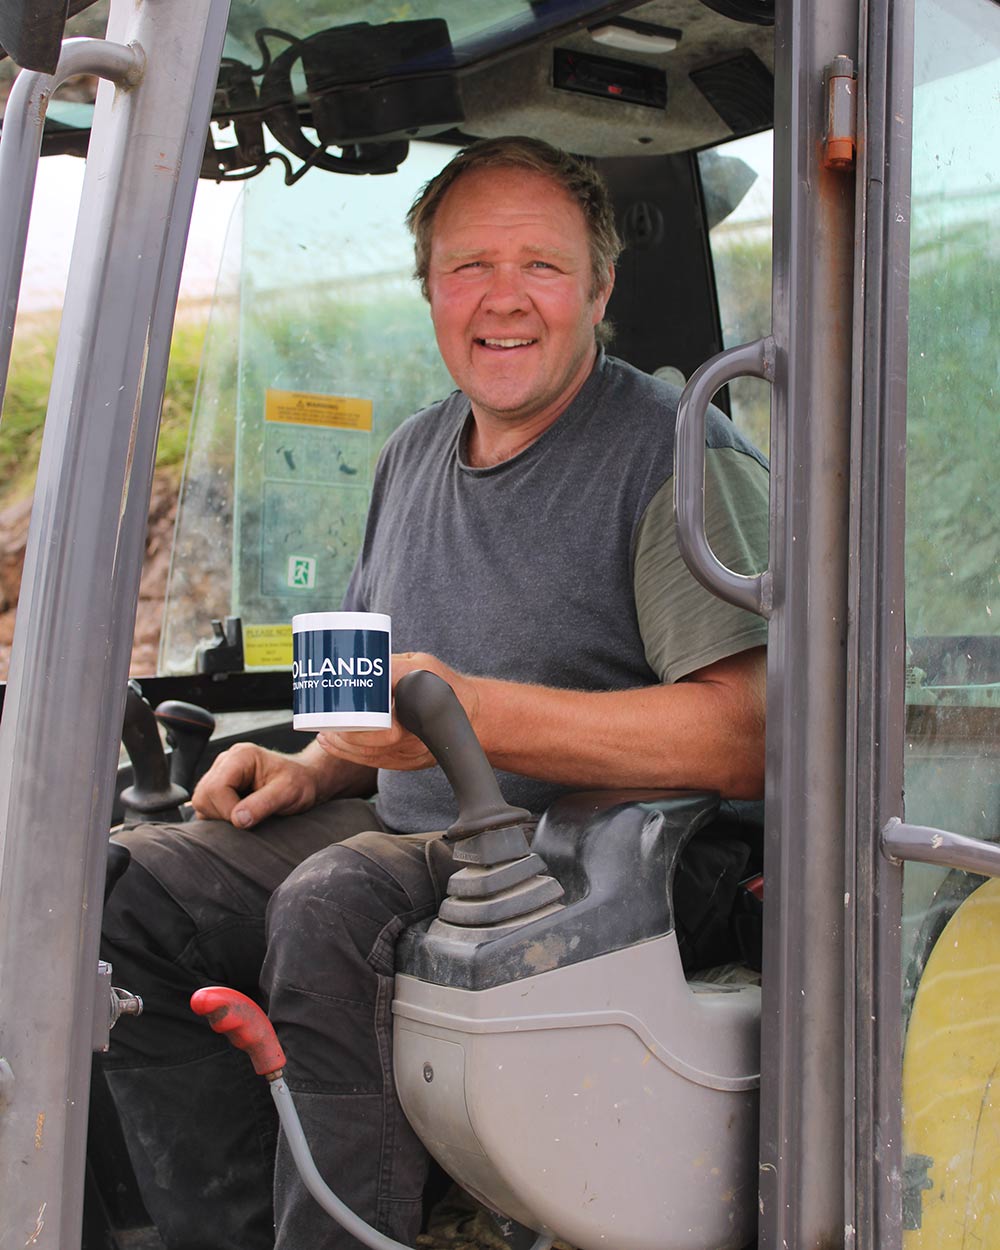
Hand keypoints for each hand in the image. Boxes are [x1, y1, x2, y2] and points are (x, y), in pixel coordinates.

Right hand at [191, 743, 327, 828]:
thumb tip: (238, 819)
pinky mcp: (219, 786)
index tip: (249, 819)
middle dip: (223, 814)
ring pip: (202, 802)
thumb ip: (263, 804)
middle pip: (203, 795)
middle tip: (249, 817)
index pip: (216, 788)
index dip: (228, 810)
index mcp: (241, 756)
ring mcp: (220, 773)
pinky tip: (242, 813)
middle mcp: (226, 761)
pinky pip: (207, 806)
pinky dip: (220, 816)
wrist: (306, 780)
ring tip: (248, 813)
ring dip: (221, 816)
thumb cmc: (300, 782)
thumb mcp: (288, 792)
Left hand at [316, 651, 480, 772]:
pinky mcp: (410, 763)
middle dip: (343, 736)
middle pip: (371, 742)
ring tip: (324, 735)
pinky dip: (355, 756)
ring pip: (372, 756)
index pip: (379, 720)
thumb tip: (360, 655)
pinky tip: (339, 747)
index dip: (353, 721)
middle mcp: (414, 736)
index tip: (335, 711)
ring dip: (344, 748)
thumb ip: (393, 663)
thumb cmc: (444, 685)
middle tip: (321, 724)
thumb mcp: (421, 664)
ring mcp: (412, 754)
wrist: (472, 715)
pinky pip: (379, 763)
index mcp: (416, 710)